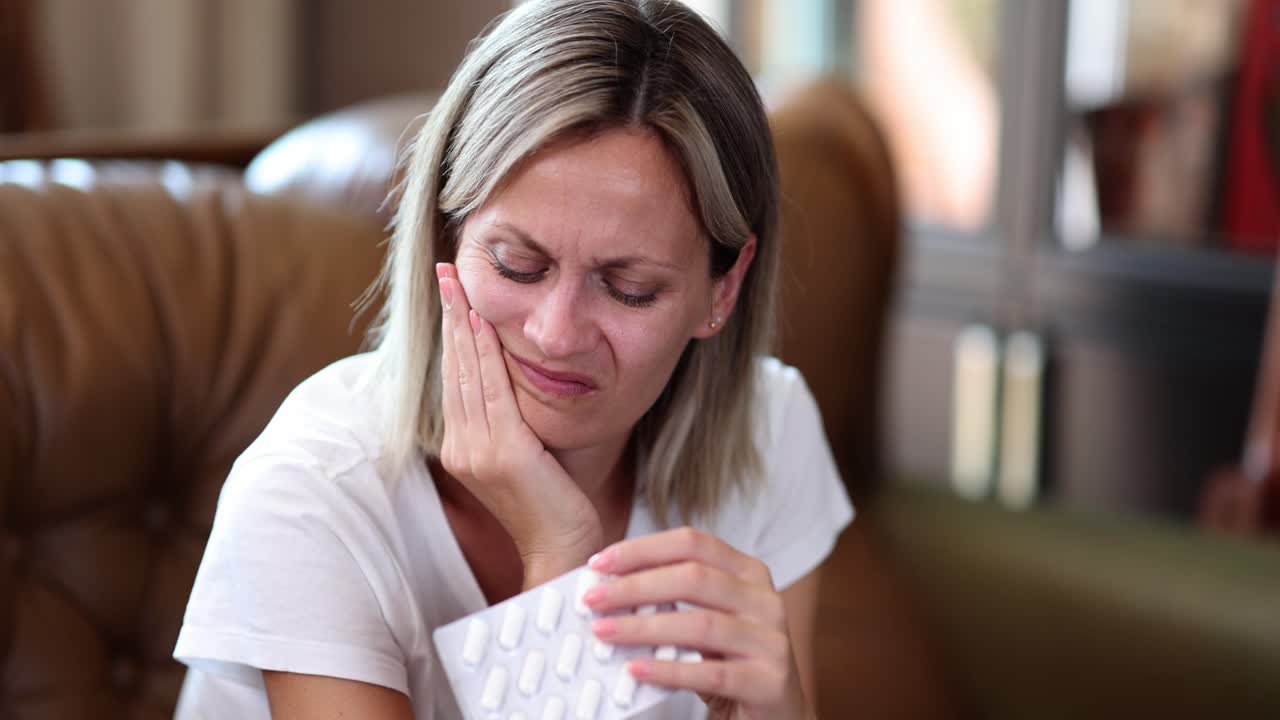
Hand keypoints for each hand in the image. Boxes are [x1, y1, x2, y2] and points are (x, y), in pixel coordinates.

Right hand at [436, 263, 603, 587]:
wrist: (564, 550)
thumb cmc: (554, 506)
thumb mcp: (527, 458)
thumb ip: (511, 425)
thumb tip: (514, 387)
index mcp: (464, 449)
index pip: (455, 380)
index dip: (451, 335)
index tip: (451, 294)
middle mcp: (463, 448)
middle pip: (453, 369)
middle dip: (449, 316)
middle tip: (446, 271)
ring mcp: (478, 450)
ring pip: (468, 373)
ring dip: (462, 323)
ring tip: (457, 283)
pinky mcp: (503, 451)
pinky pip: (492, 390)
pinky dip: (484, 353)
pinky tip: (480, 321)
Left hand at [584, 528, 811, 719]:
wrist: (777, 717)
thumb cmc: (732, 664)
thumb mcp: (708, 622)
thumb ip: (673, 600)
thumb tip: (608, 588)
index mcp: (749, 573)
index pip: (692, 544)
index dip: (642, 549)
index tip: (599, 563)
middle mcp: (765, 600)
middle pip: (694, 578)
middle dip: (635, 586)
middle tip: (593, 600)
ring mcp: (771, 640)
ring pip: (700, 624)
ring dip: (643, 627)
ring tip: (604, 632)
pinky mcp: (769, 682)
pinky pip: (710, 673)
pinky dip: (668, 670)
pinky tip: (636, 670)